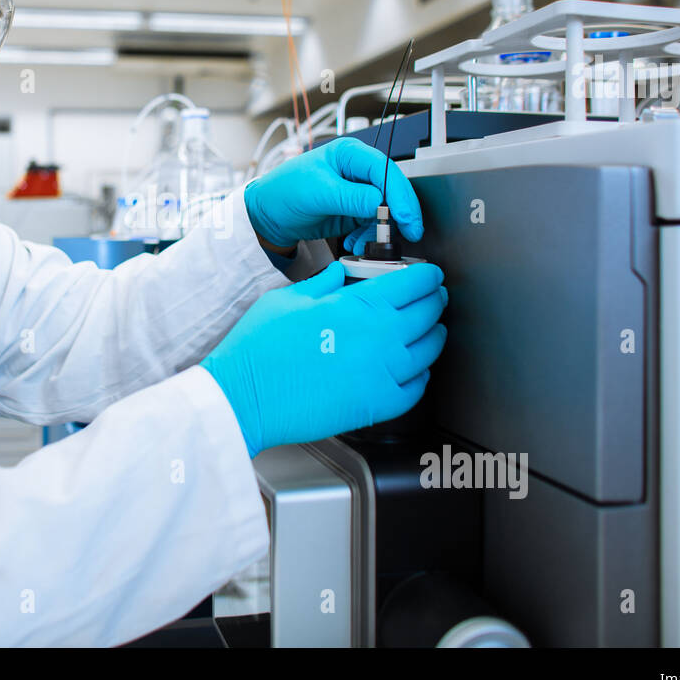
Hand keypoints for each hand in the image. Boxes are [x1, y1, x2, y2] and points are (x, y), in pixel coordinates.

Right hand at [200, 260, 447, 457]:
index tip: (429, 275)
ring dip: (435, 336)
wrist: (245, 396)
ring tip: (432, 331)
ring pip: (429, 351)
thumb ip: (322, 283)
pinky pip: (415, 389)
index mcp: (357, 305)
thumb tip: (339, 274)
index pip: (413, 282)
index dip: (427, 275)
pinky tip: (415, 371)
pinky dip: (421, 377)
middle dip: (435, 301)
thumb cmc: (258, 348)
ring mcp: (381, 374)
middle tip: (434, 297)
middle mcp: (378, 337)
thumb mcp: (287, 298)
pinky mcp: (376, 405)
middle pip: (428, 313)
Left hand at [243, 138, 423, 250]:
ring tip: (366, 244)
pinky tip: (356, 245)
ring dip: (380, 230)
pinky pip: (372, 225)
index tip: (405, 216)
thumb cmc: (283, 191)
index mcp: (349, 154)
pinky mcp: (354, 212)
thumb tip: (381, 204)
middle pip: (391, 189)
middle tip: (409, 233)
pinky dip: (368, 237)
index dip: (399, 193)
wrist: (267, 215)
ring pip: (385, 210)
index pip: (385, 170)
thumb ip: (351, 197)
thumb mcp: (317, 192)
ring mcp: (357, 192)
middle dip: (400, 213)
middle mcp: (357, 171)